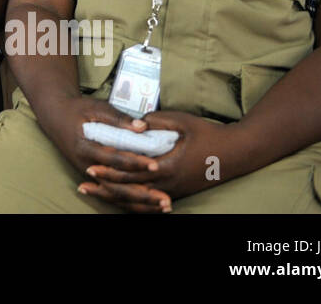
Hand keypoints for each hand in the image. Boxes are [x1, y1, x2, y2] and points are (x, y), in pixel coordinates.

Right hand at [36, 92, 173, 212]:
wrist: (55, 116)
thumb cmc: (78, 110)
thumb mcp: (95, 107)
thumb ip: (118, 118)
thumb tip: (142, 126)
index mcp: (85, 147)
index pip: (113, 159)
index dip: (134, 163)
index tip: (155, 166)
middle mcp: (86, 166)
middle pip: (116, 186)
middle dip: (142, 194)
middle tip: (165, 200)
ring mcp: (88, 175)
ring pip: (115, 195)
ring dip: (140, 203)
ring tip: (163, 207)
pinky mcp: (93, 178)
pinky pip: (112, 195)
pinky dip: (130, 203)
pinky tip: (149, 207)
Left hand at [85, 110, 234, 204]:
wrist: (236, 153)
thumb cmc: (208, 134)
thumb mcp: (182, 121)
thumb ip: (156, 121)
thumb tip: (135, 122)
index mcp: (167, 166)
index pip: (131, 174)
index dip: (110, 172)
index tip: (91, 167)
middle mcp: (168, 183)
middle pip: (131, 190)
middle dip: (106, 186)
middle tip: (84, 183)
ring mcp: (173, 190)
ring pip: (139, 198)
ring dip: (117, 196)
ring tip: (96, 192)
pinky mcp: (178, 191)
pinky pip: (150, 199)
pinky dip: (133, 198)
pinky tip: (120, 195)